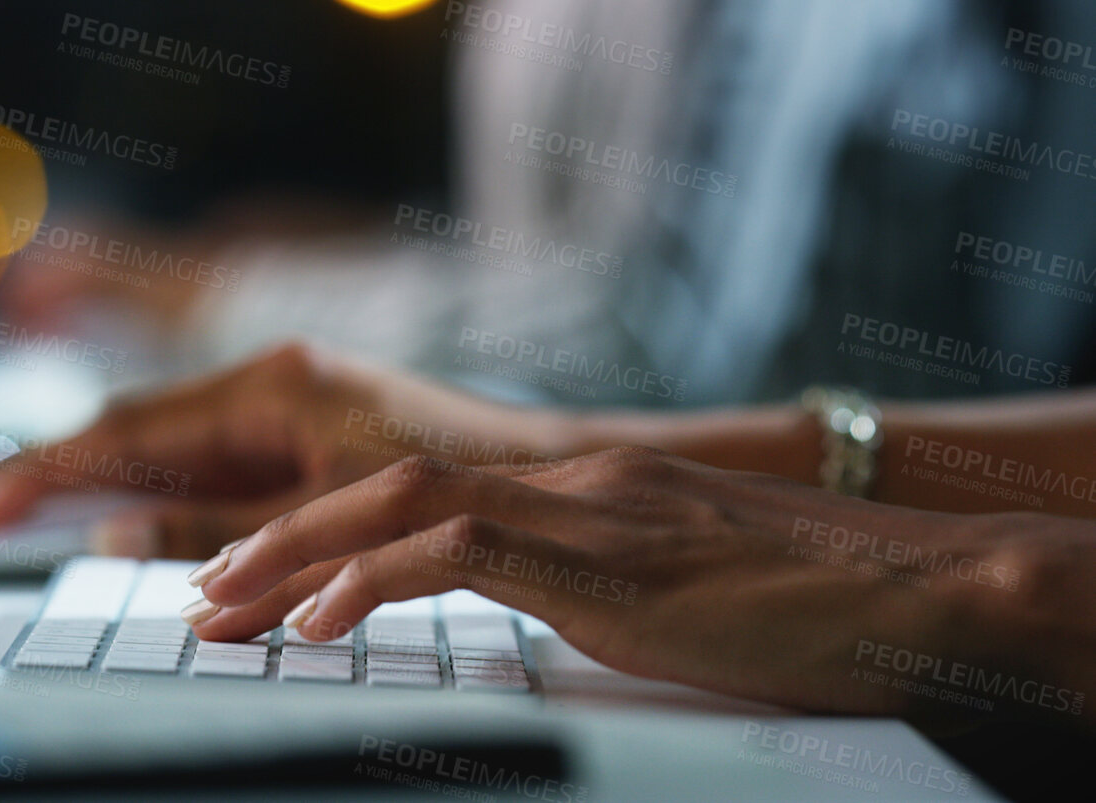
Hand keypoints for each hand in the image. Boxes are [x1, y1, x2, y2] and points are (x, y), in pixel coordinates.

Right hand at [0, 343, 571, 557]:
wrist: (545, 471)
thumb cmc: (452, 483)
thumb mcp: (325, 517)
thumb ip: (217, 531)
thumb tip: (112, 539)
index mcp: (267, 385)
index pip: (124, 436)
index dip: (38, 475)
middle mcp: (263, 379)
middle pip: (125, 432)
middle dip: (39, 474)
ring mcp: (277, 400)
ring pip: (158, 445)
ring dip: (84, 481)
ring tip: (0, 513)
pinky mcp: (294, 427)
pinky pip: (201, 459)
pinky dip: (147, 489)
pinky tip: (101, 515)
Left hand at [187, 447, 1095, 725]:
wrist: (912, 587)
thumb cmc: (798, 602)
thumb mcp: (659, 590)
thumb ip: (578, 582)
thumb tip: (515, 606)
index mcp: (565, 487)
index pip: (406, 487)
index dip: (313, 527)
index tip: (242, 574)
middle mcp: (556, 482)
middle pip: (372, 484)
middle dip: (270, 536)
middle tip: (192, 590)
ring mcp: (577, 509)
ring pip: (394, 502)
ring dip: (292, 554)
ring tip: (218, 607)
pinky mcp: (601, 556)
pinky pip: (460, 550)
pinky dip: (373, 580)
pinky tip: (318, 622)